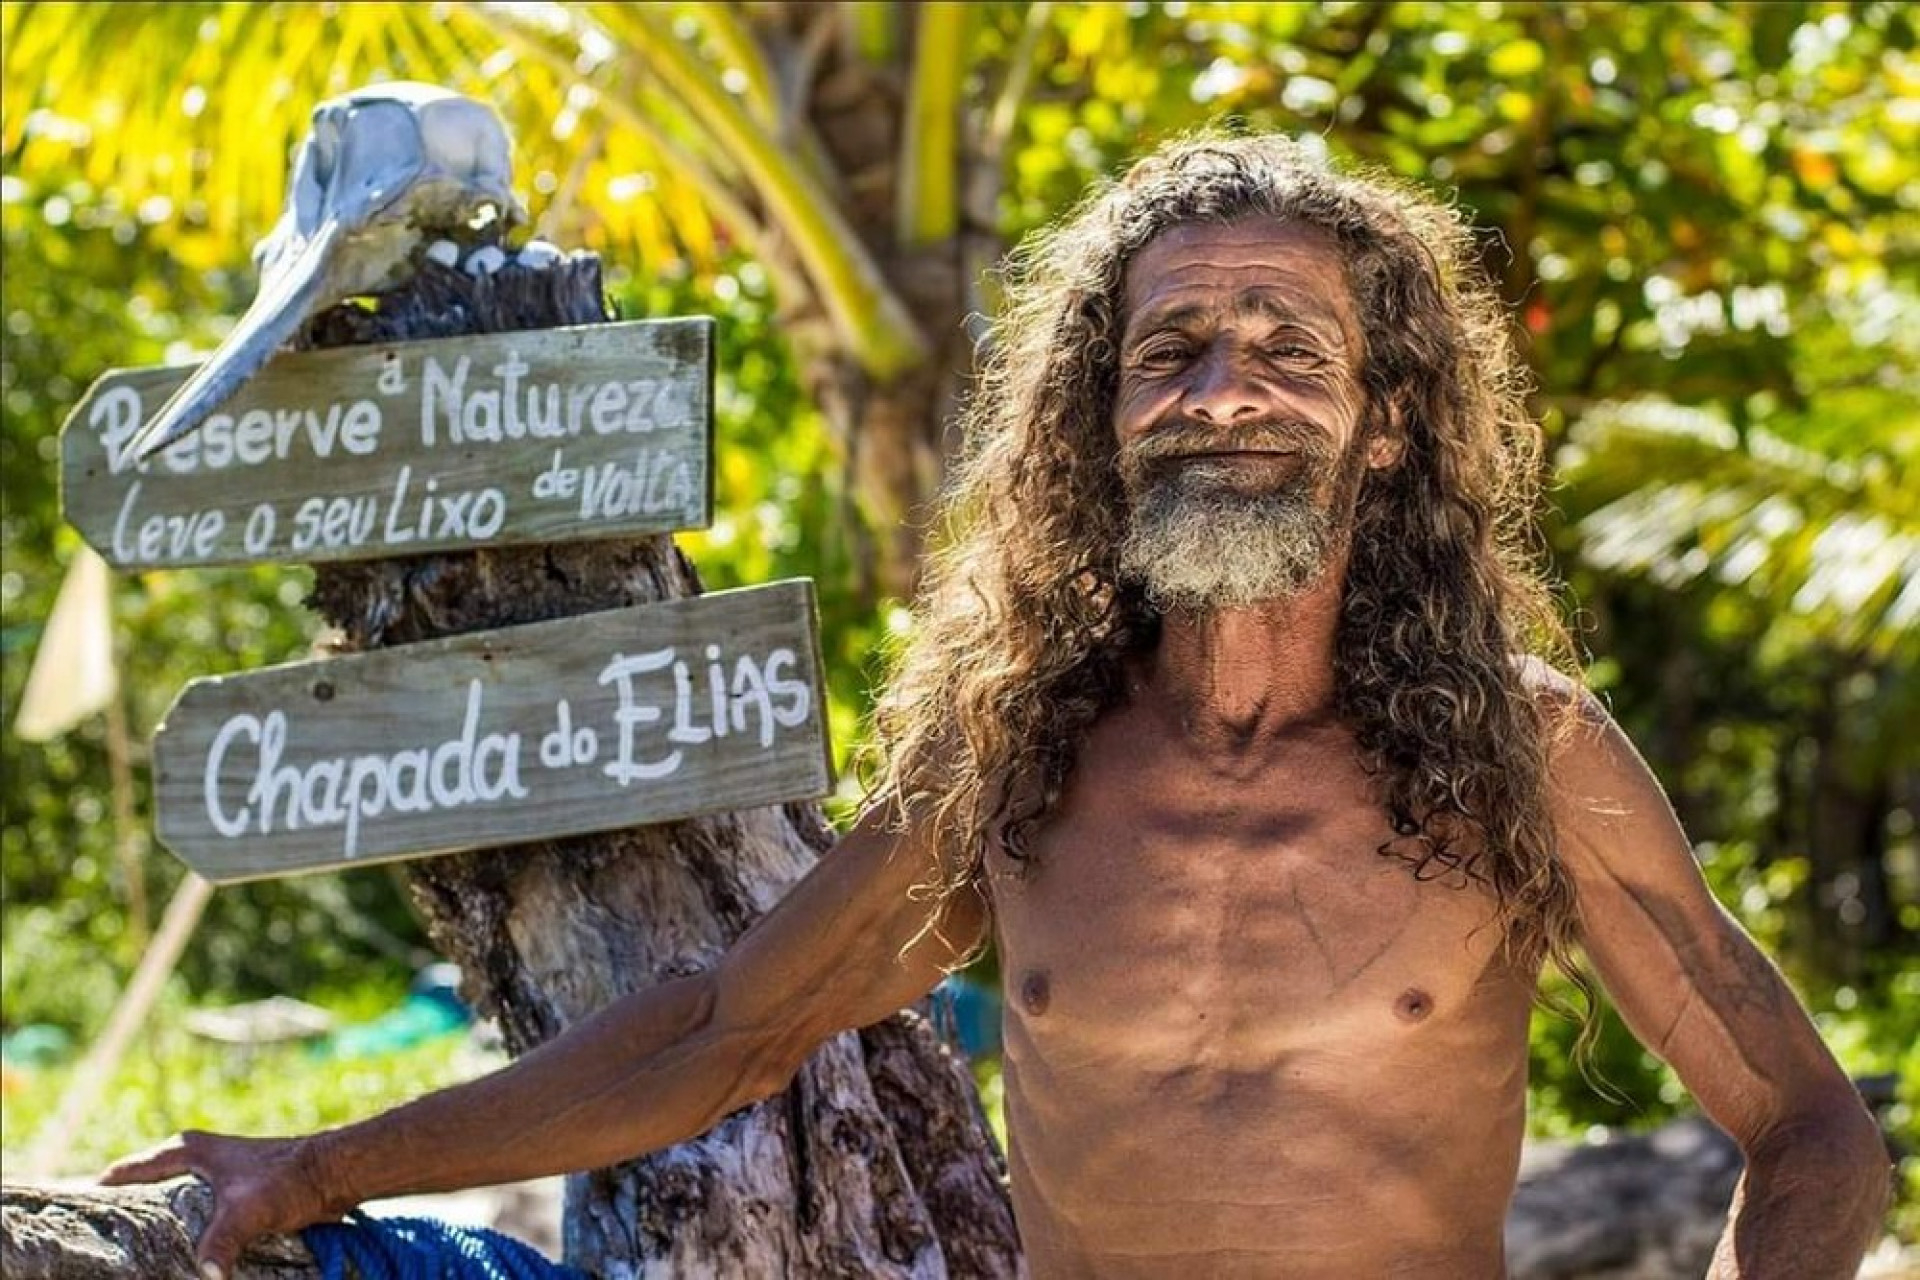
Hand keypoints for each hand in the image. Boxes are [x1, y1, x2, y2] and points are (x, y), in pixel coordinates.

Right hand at [100, 1130, 344, 1279]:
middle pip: (143, 1189)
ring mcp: (214, 1174)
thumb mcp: (247, 1212)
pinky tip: (174, 1254)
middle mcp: (196, 1158)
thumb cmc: (290, 1179)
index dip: (101, 1194)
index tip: (78, 1218)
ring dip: (154, 1225)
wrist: (334, 1173)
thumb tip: (205, 1275)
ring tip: (130, 1255)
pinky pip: (193, 1213)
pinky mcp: (231, 1192)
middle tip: (102, 1245)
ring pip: (169, 1202)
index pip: (127, 1172)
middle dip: (124, 1215)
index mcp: (187, 1151)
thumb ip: (219, 1243)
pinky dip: (182, 1231)